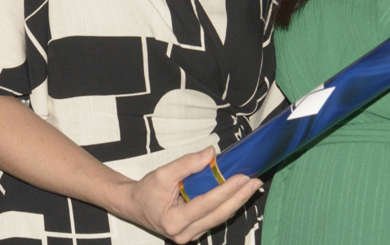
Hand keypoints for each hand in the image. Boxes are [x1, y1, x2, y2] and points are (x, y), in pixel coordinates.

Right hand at [115, 147, 262, 243]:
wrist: (135, 206)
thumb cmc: (147, 190)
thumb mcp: (163, 173)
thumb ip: (187, 164)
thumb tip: (211, 154)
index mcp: (173, 221)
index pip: (205, 204)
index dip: (225, 191)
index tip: (241, 177)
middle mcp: (184, 233)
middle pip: (218, 215)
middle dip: (239, 198)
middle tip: (255, 181)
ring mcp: (191, 235)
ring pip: (219, 219)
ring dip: (237, 202)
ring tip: (253, 186)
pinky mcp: (196, 231)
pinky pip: (215, 218)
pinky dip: (228, 205)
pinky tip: (240, 194)